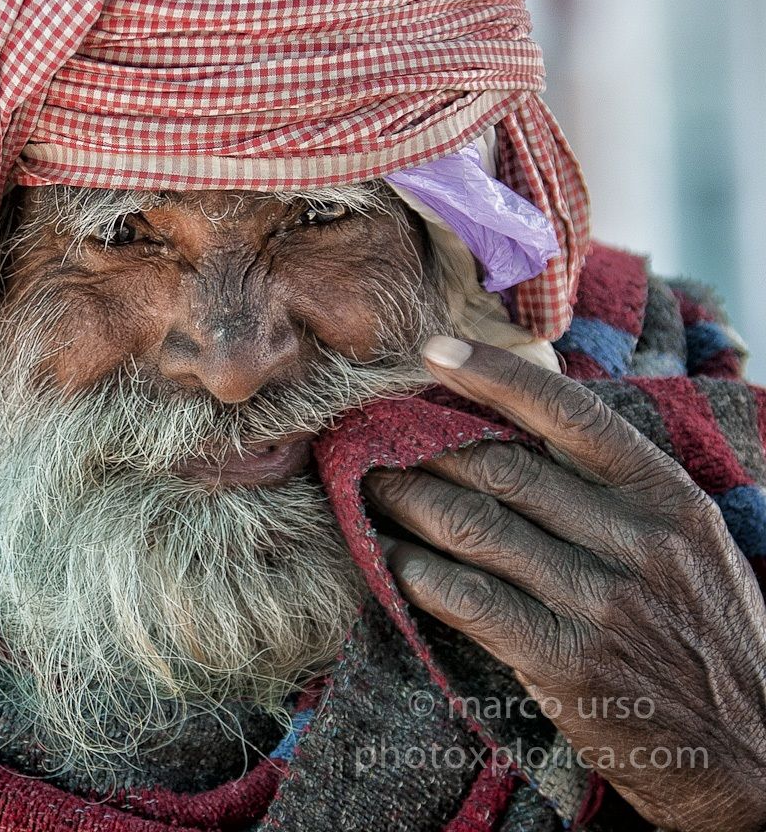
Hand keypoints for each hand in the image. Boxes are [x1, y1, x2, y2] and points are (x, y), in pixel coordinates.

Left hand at [363, 335, 765, 831]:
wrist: (748, 750)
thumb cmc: (703, 628)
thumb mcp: (684, 538)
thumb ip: (613, 484)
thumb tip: (515, 424)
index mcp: (665, 494)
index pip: (568, 412)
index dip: (494, 375)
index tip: (434, 349)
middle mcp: (637, 539)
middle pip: (501, 469)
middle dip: (425, 449)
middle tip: (377, 438)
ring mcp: (601, 602)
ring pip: (474, 527)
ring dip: (407, 501)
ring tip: (370, 487)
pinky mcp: (566, 662)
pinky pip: (468, 598)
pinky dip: (415, 571)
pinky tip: (388, 556)